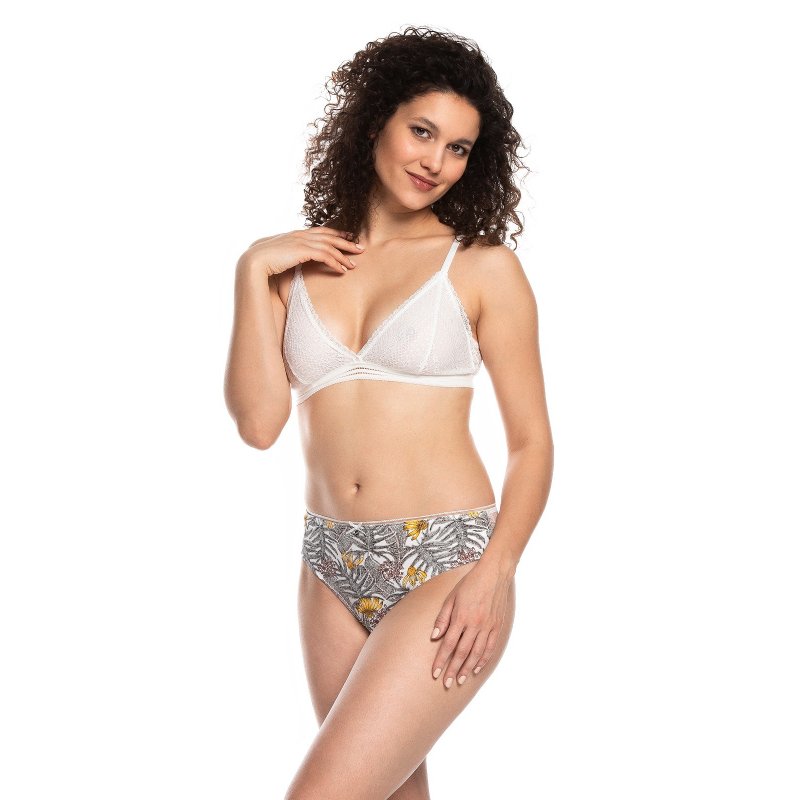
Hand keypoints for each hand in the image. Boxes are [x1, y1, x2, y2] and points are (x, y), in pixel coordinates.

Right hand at [238, 225, 363, 276]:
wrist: (254, 261)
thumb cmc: (263, 262)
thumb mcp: (279, 255)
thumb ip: (289, 255)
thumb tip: (293, 261)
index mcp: (295, 234)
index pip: (320, 231)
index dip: (335, 234)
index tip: (347, 237)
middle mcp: (301, 235)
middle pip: (329, 236)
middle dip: (346, 242)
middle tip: (360, 247)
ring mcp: (302, 241)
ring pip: (330, 246)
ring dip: (344, 256)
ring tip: (354, 264)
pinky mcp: (303, 251)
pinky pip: (326, 256)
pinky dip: (336, 263)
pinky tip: (343, 270)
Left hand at [429, 560, 512, 688]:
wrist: (494, 574)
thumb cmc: (470, 583)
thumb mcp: (451, 597)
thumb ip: (442, 618)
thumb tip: (434, 637)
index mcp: (461, 617)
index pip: (448, 644)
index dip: (441, 660)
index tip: (434, 673)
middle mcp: (475, 624)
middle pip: (462, 653)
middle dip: (452, 670)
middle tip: (446, 684)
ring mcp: (487, 627)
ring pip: (476, 653)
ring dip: (467, 669)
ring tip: (460, 680)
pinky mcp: (497, 626)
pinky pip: (490, 647)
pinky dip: (483, 660)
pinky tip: (477, 668)